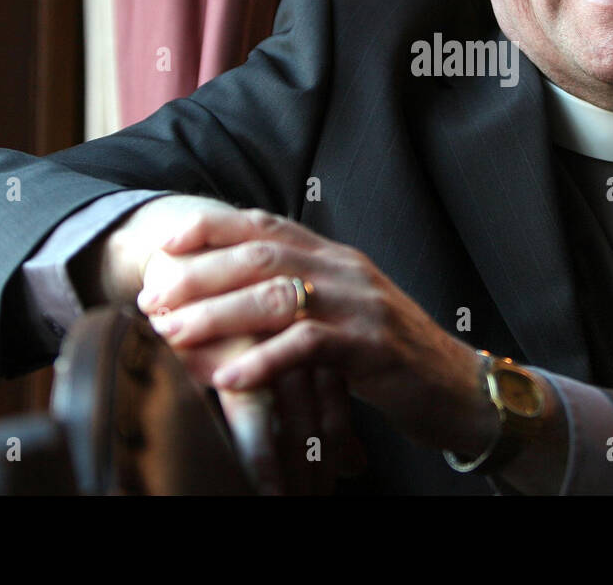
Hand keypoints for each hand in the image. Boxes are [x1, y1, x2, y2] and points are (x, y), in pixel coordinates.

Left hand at [137, 208, 500, 456]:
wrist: (459, 388)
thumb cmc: (391, 355)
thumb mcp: (344, 312)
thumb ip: (302, 294)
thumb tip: (232, 292)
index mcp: (336, 256)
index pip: (267, 225)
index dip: (213, 227)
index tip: (165, 243)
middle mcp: (347, 270)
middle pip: (262, 255)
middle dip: (200, 273)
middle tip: (153, 296)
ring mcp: (362, 305)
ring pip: (278, 295)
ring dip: (217, 314)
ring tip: (173, 332)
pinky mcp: (373, 347)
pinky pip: (308, 346)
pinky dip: (262, 361)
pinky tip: (227, 378)